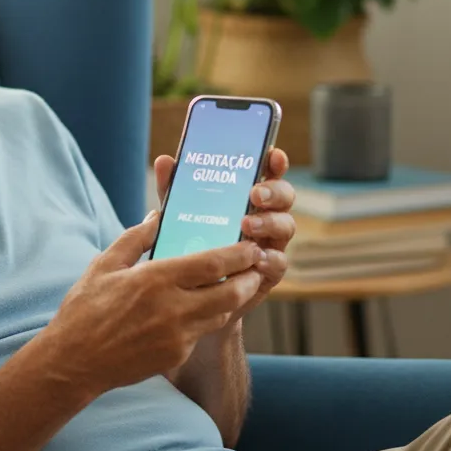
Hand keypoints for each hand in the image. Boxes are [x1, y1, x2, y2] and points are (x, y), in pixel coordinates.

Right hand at [37, 215, 264, 397]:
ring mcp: (177, 335)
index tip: (250, 246)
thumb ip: (135, 238)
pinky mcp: (176, 354)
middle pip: (230, 292)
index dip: (238, 254)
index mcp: (155, 279)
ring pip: (221, 314)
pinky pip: (202, 332)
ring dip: (235, 298)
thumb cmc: (85, 310)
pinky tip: (205, 307)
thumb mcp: (104, 265)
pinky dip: (208, 317)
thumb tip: (157, 214)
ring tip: (240, 284)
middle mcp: (172, 308)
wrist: (74, 362)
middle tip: (256, 265)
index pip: (212, 264)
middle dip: (249, 278)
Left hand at [153, 147, 293, 325]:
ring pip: (286, 226)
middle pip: (284, 197)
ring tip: (247, 225)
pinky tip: (257, 258)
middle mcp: (266, 216)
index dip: (274, 162)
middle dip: (274, 192)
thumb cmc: (191, 243)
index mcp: (249, 196)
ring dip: (269, 223)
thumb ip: (176, 189)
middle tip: (255, 194)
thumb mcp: (181, 213)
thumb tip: (165, 161)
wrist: (193, 295)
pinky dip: (270, 258)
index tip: (272, 156)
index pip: (268, 172)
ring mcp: (271, 244)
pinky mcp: (268, 272)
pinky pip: (279, 262)